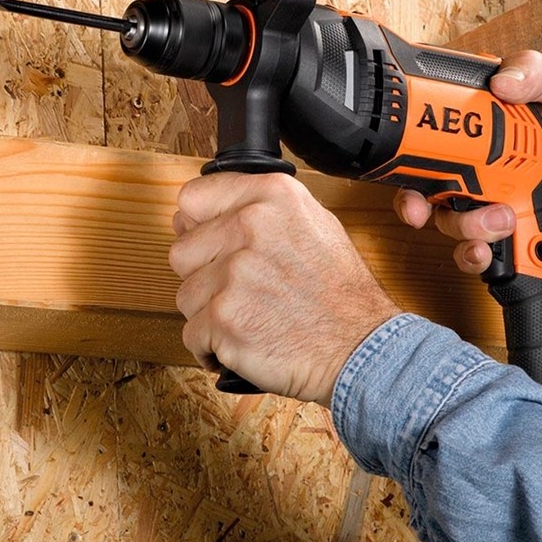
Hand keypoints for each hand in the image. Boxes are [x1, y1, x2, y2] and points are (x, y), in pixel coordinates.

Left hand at [169, 172, 400, 406]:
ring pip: (185, 294)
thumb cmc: (340, 294)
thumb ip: (259, 210)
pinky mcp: (223, 317)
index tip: (209, 245)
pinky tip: (243, 340)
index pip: (192, 198)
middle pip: (182, 250)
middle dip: (204, 275)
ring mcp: (235, 272)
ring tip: (250, 316)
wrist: (360, 346)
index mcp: (272, 195)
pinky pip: (191, 333)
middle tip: (241, 290)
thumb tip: (200, 215)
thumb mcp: (314, 224)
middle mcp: (251, 225)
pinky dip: (212, 346)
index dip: (197, 227)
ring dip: (209, 313)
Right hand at [395, 51, 541, 274]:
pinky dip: (471, 254)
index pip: (434, 124)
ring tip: (502, 218)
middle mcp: (477, 163)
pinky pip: (466, 251)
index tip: (409, 142)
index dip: (413, 135)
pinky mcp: (497, 235)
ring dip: (464, 224)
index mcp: (487, 124)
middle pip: (421, 179)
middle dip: (411, 196)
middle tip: (422, 203)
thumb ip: (538, 71)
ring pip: (444, 219)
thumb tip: (500, 78)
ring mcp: (485, 201)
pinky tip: (487, 248)